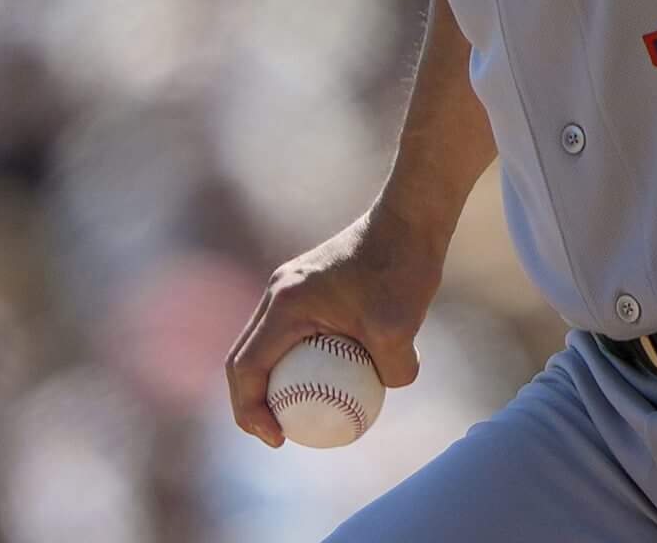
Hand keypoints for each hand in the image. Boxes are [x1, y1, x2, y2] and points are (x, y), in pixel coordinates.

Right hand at [225, 210, 443, 446]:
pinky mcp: (309, 285)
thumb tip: (387, 390)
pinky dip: (299, 359)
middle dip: (252, 402)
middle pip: (245, 357)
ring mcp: (291, 286)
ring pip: (266, 344)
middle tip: (281, 434)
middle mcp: (278, 292)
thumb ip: (394, 370)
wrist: (411, 217)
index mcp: (285, 304)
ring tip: (304, 412)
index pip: (245, 367)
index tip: (278, 438)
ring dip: (274, 379)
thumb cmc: (402, 267)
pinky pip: (291, 332)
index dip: (249, 411)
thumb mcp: (402, 328)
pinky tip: (334, 377)